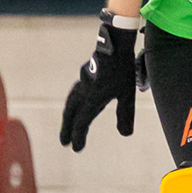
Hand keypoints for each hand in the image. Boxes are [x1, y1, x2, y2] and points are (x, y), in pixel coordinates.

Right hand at [60, 12, 139, 151]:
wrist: (115, 43)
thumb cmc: (123, 69)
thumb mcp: (127, 94)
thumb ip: (125, 114)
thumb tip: (125, 135)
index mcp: (92, 98)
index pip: (82, 122)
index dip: (79, 137)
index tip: (76, 148)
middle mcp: (83, 91)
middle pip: (71, 114)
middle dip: (68, 129)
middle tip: (64, 142)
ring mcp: (83, 82)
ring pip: (70, 103)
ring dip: (68, 117)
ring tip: (67, 125)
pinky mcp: (85, 75)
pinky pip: (74, 93)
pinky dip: (72, 104)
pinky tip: (77, 103)